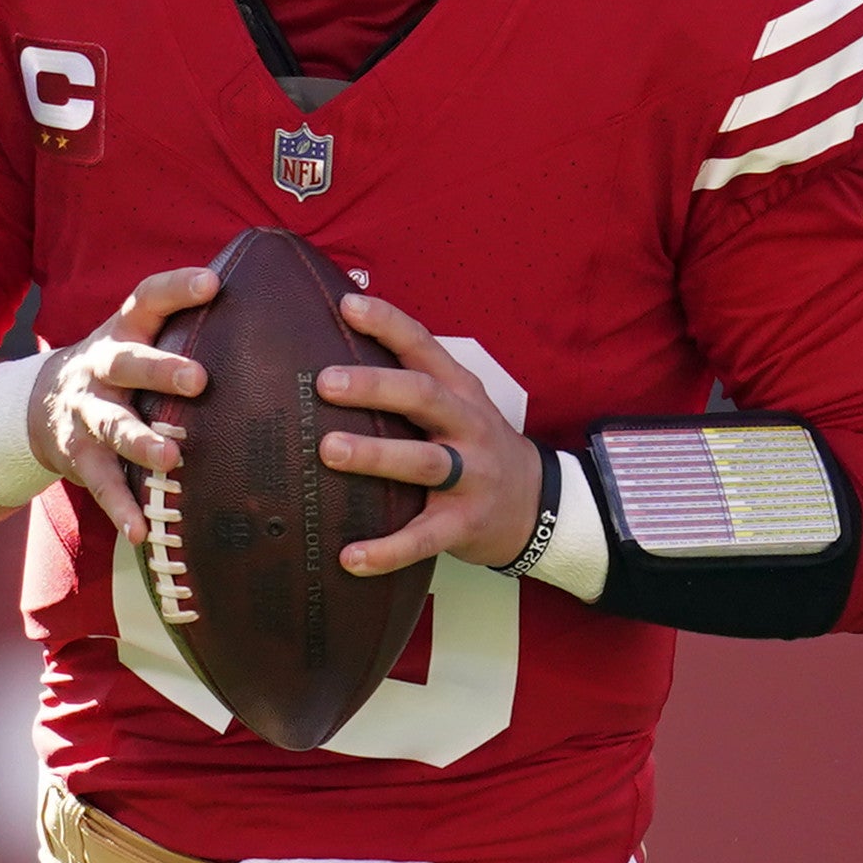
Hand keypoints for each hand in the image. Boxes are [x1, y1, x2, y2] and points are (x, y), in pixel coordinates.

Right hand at [40, 267, 215, 523]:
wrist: (40, 404)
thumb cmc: (120, 370)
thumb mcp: (139, 336)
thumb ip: (186, 326)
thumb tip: (272, 308)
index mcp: (123, 331)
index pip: (148, 299)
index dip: (177, 289)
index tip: (212, 283)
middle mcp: (101, 368)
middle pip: (127, 363)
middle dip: (160, 370)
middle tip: (199, 379)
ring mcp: (88, 413)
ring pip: (113, 426)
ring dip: (140, 442)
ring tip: (169, 459)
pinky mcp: (81, 456)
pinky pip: (101, 485)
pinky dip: (120, 508)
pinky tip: (140, 531)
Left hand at [317, 288, 546, 578]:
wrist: (536, 505)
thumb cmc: (476, 447)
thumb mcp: (458, 405)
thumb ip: (413, 383)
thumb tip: (334, 358)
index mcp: (460, 391)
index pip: (424, 347)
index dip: (389, 324)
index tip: (348, 305)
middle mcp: (468, 427)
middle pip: (424, 397)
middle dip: (375, 387)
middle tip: (326, 382)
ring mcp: (471, 477)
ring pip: (424, 462)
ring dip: (376, 455)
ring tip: (328, 450)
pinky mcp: (465, 524)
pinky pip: (424, 537)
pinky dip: (387, 550)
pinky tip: (350, 557)